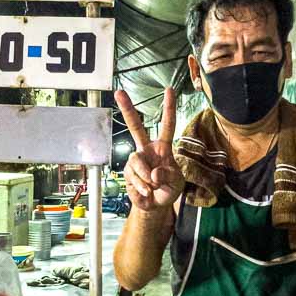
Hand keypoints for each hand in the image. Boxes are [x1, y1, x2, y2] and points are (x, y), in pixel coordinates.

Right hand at [115, 87, 183, 213]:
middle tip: (119, 92)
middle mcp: (147, 149)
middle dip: (127, 109)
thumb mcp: (177, 183)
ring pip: (137, 161)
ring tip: (153, 187)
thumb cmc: (168, 190)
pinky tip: (146, 192)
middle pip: (135, 126)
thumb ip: (169, 175)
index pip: (167, 125)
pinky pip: (134, 177)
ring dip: (146, 177)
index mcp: (163, 147)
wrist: (155, 205)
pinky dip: (142, 187)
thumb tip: (154, 172)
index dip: (168, 108)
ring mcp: (136, 160)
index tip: (169, 90)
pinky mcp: (128, 172)